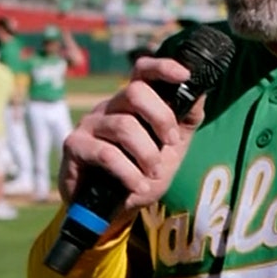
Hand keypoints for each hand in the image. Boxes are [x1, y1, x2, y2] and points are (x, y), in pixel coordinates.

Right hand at [56, 57, 205, 230]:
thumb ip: (186, 119)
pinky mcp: (75, 146)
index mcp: (132, 103)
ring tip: (153, 173)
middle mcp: (109, 107)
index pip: (142, 72)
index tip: (184, 75)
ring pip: (124, 126)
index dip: (161, 68)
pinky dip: (129, 173)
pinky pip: (107, 154)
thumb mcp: (173, 147)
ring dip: (147, 154)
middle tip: (171, 143)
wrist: (113, 209)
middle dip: (161, 119)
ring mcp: (90, 124)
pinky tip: (138, 186)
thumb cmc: (143, 172)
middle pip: (134, 92)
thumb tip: (201, 91)